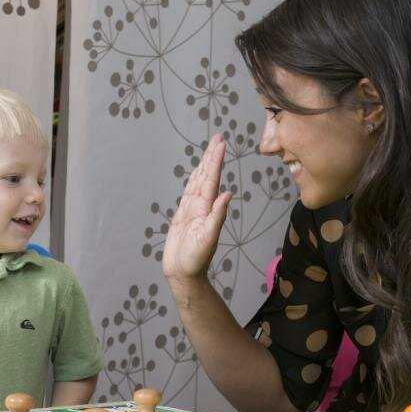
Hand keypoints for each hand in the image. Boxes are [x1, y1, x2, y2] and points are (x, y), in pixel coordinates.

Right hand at [163, 134, 231, 282]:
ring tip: (210, 149)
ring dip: (204, 166)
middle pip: (206, 176)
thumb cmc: (195, 260)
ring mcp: (192, 211)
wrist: (183, 274)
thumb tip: (227, 194)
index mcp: (207, 209)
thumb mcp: (207, 239)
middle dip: (211, 157)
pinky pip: (189, 194)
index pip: (212, 180)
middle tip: (218, 137)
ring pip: (198, 182)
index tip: (220, 143)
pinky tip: (198, 174)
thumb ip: (217, 217)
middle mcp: (201, 207)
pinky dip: (194, 181)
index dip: (215, 161)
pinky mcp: (183, 217)